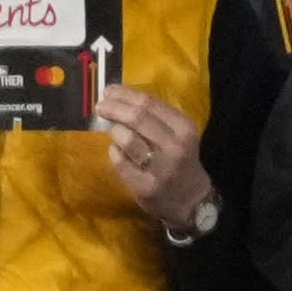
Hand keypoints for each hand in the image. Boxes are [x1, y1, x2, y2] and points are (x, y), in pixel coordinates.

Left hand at [90, 79, 209, 229]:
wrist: (191, 200)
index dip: (125, 94)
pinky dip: (114, 152)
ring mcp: (160, 168)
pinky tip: (116, 151)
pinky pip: (120, 161)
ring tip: (114, 131)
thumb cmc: (179, 159)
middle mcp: (175, 146)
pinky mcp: (146, 186)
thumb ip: (154, 116)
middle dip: (114, 108)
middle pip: (137, 118)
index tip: (109, 91)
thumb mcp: (178, 133)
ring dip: (114, 131)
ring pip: (126, 139)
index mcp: (184, 128)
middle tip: (100, 106)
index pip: (150, 103)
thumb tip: (118, 96)